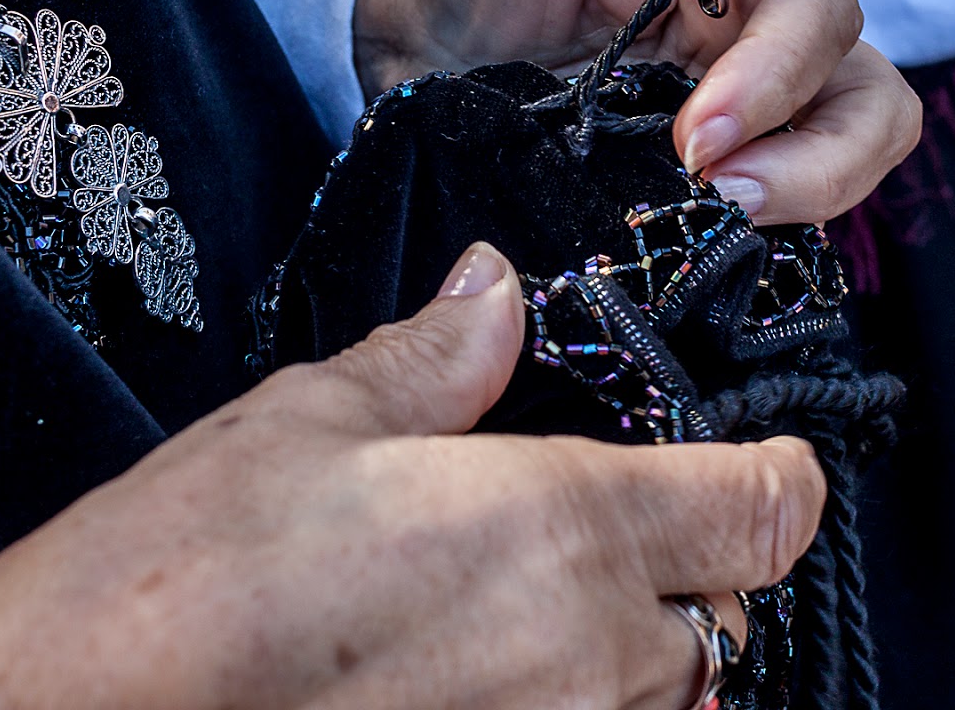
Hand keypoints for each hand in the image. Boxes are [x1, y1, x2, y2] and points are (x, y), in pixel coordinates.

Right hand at [0, 244, 825, 709]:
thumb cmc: (177, 577)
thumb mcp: (306, 426)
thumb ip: (435, 360)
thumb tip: (495, 288)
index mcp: (559, 525)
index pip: (766, 511)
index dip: (777, 476)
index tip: (757, 459)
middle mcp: (587, 657)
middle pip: (724, 614)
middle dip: (685, 568)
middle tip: (594, 530)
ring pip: (669, 700)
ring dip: (630, 653)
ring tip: (520, 611)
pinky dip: (576, 708)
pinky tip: (482, 679)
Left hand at [353, 0, 921, 224]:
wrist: (419, 40)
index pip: (815, 8)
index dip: (780, 73)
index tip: (698, 135)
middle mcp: (759, 32)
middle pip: (864, 95)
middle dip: (818, 158)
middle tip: (719, 195)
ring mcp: (746, 108)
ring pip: (846, 154)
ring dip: (807, 196)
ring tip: (715, 221)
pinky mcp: (715, 173)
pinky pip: (779, 206)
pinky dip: (761, 231)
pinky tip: (692, 239)